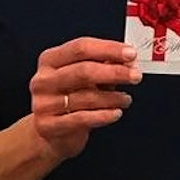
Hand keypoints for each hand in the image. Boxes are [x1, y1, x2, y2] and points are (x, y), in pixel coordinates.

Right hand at [27, 39, 140, 161]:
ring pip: (86, 97)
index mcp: (50, 60)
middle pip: (83, 71)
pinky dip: (104, 115)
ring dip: (113, 98)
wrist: (50, 132)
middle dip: (115, 72)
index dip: (109, 49)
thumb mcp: (83, 77)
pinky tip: (116, 113)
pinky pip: (82, 119)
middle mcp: (43, 80)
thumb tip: (128, 62)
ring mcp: (43, 103)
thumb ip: (104, 66)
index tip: (131, 53)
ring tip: (125, 99)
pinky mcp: (48, 126)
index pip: (81, 48)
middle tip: (136, 76)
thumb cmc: (70, 98)